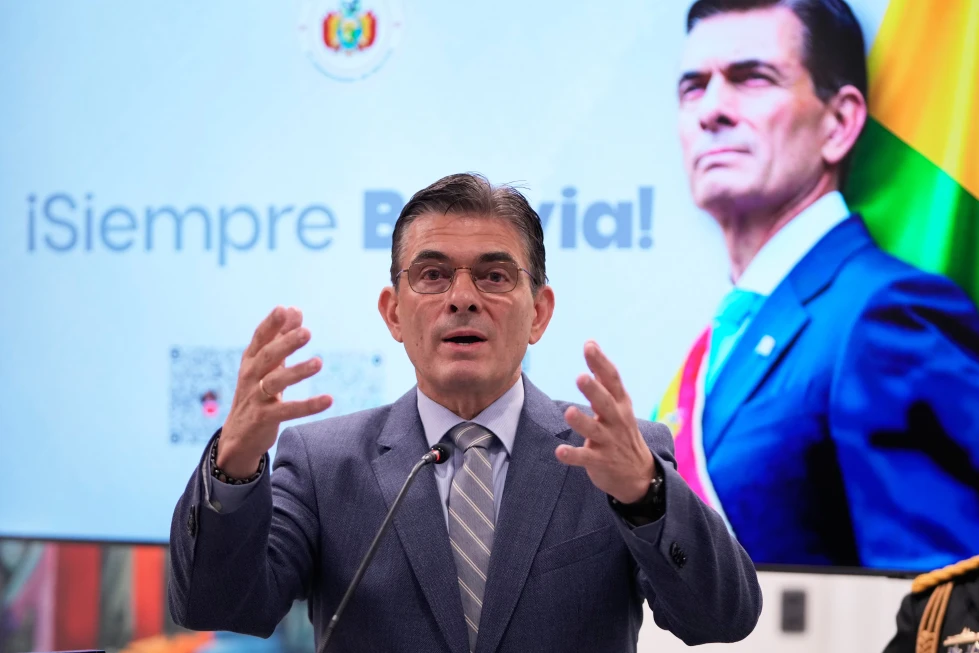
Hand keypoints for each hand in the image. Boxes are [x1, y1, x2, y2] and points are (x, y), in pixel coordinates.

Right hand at [217, 306, 332, 476]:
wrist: (238, 437)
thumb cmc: (255, 393)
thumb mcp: (266, 365)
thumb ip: (280, 338)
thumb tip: (294, 309)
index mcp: (251, 361)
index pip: (259, 338)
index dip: (271, 324)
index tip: (284, 309)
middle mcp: (250, 376)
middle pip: (267, 357)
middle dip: (285, 343)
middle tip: (306, 332)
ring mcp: (255, 397)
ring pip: (275, 382)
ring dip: (297, 372)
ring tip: (319, 362)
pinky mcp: (264, 418)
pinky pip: (287, 410)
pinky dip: (308, 406)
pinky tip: (328, 400)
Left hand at [555, 341, 654, 503]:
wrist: (639, 474)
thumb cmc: (622, 431)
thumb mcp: (618, 404)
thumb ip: (603, 378)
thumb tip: (591, 344)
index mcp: (620, 404)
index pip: (612, 380)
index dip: (601, 363)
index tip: (589, 345)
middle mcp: (616, 421)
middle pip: (605, 403)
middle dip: (594, 390)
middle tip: (581, 377)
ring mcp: (609, 442)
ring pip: (594, 431)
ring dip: (582, 421)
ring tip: (569, 411)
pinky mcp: (601, 461)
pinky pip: (585, 458)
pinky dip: (572, 455)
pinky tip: (559, 451)